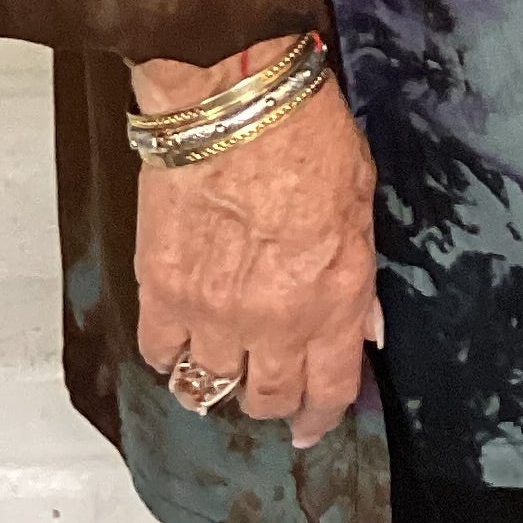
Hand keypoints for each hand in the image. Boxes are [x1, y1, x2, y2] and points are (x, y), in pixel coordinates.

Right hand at [130, 42, 378, 450]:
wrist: (233, 96)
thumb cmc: (305, 131)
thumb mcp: (361, 199)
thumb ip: (359, 275)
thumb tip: (363, 326)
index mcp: (333, 298)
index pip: (329, 390)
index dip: (319, 417)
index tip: (311, 426)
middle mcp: (275, 319)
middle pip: (268, 399)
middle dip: (272, 401)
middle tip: (266, 389)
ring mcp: (214, 310)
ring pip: (210, 387)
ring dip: (215, 384)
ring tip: (216, 371)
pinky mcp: (162, 289)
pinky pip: (159, 352)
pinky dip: (169, 354)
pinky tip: (178, 340)